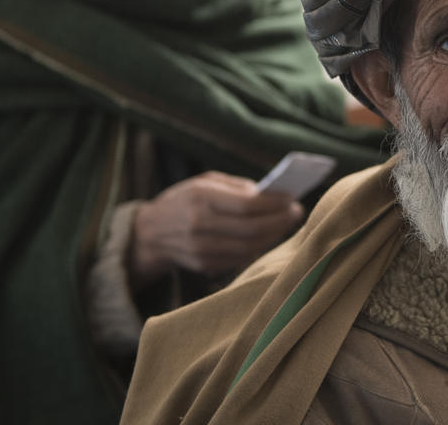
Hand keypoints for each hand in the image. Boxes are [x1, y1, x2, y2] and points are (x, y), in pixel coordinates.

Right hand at [128, 170, 303, 286]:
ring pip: (250, 247)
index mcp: (200, 198)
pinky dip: (259, 247)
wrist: (150, 233)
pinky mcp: (205, 265)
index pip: (246, 205)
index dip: (274, 203)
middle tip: (296, 212)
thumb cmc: (185, 200)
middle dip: (280, 221)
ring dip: (273, 235)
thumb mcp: (205, 181)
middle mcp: (199, 226)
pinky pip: (241, 258)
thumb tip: (272, 195)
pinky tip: (267, 236)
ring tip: (285, 223)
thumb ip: (238, 187)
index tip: (292, 198)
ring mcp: (201, 250)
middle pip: (252, 229)